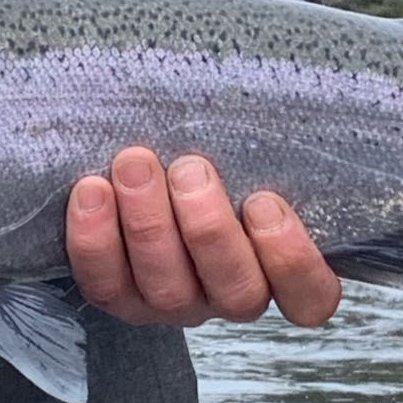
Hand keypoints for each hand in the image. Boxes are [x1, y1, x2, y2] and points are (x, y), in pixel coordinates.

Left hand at [65, 149, 343, 329]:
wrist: (141, 163)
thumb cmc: (211, 156)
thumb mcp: (245, 151)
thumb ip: (259, 149)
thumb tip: (259, 99)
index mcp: (277, 270)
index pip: (311, 299)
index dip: (292, 260)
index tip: (264, 200)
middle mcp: (230, 295)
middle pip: (235, 292)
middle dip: (208, 228)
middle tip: (189, 168)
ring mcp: (175, 303)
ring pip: (168, 288)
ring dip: (149, 225)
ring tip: (134, 164)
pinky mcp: (120, 298)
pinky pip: (105, 284)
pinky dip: (95, 238)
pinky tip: (91, 189)